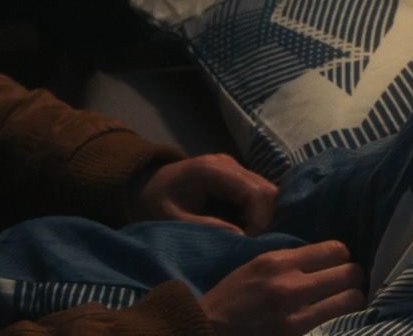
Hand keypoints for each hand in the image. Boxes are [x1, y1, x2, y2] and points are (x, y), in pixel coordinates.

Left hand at [133, 154, 277, 234]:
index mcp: (213, 170)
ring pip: (268, 194)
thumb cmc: (155, 203)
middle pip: (268, 191)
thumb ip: (206, 227)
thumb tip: (242, 239)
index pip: (256, 193)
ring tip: (249, 242)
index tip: (248, 246)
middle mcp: (230, 164)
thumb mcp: (173, 220)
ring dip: (264, 220)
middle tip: (252, 247)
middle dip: (267, 222)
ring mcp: (235, 169)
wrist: (144, 186)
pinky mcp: (237, 179)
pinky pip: (258, 196)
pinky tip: (247, 233)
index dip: (260, 221)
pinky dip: (258, 216)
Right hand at [200, 240, 366, 335]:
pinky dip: (341, 321)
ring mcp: (295, 315)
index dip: (342, 257)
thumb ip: (291, 260)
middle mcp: (290, 285)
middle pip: (350, 273)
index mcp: (279, 262)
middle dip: (354, 278)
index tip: (339, 264)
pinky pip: (335, 324)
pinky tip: (336, 319)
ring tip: (348, 302)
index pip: (336, 250)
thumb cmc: (233, 297)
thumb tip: (326, 258)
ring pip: (351, 301)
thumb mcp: (257, 265)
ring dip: (353, 300)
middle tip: (350, 283)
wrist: (209, 329)